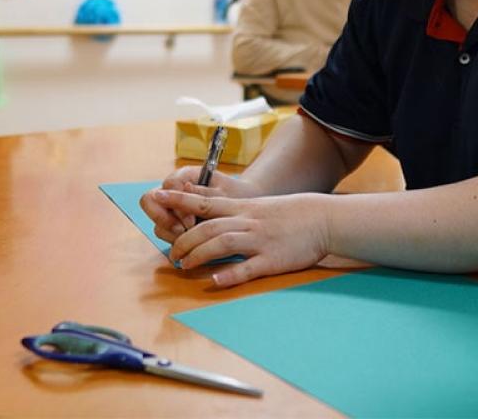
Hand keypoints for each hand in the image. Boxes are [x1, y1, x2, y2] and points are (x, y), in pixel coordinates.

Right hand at [139, 167, 262, 243]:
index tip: (191, 221)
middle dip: (163, 219)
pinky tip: (191, 247)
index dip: (176, 205)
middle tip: (183, 232)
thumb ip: (205, 193)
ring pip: (156, 220)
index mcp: (185, 175)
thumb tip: (184, 189)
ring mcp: (172, 207)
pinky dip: (174, 240)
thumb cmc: (238, 195)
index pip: (167, 187)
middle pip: (149, 201)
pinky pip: (164, 232)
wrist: (247, 207)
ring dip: (170, 233)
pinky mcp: (174, 223)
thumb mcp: (227, 192)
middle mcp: (174, 190)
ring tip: (191, 242)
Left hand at [150, 189, 331, 287]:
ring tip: (184, 266)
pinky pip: (248, 268)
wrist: (322, 219)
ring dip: (200, 254)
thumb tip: (202, 207)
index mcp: (242, 208)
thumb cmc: (287, 214)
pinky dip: (230, 274)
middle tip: (171, 253)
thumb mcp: (256, 205)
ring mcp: (259, 240)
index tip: (156, 197)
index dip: (178, 200)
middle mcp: (247, 221)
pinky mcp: (272, 259)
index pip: (204, 201)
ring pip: (223, 243)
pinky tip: (215, 280)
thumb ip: (230, 208)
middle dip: (185, 239)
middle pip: (208, 226)